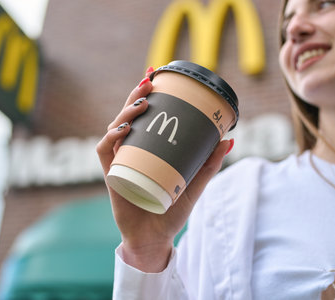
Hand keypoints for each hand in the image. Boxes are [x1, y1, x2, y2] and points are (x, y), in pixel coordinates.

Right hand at [96, 68, 231, 271]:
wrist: (155, 237)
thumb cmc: (171, 209)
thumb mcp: (195, 183)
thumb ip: (209, 163)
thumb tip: (229, 139)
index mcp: (148, 149)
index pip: (145, 116)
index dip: (147, 94)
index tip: (157, 75)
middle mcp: (131, 151)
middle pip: (129, 116)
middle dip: (137, 94)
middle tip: (150, 80)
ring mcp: (120, 161)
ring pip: (115, 128)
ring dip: (126, 111)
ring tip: (144, 101)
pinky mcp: (112, 175)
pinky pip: (105, 151)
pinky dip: (111, 138)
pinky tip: (124, 129)